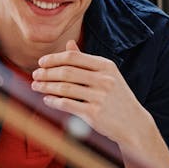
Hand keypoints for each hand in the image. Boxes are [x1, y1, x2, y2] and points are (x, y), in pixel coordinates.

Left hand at [33, 40, 168, 167]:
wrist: (134, 124)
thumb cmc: (117, 98)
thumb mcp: (106, 75)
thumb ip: (86, 61)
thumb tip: (69, 43)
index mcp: (106, 66)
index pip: (73, 57)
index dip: (54, 59)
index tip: (41, 62)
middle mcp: (104, 79)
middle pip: (67, 72)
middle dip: (47, 73)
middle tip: (35, 75)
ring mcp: (100, 96)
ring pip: (64, 88)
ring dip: (46, 87)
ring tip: (36, 86)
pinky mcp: (94, 113)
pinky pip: (67, 104)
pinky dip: (53, 101)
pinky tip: (46, 100)